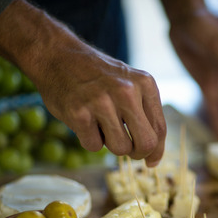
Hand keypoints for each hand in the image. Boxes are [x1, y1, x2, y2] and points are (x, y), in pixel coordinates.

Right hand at [0, 0, 165, 166]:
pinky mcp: (79, 113)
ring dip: (111, 145)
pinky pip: (94, 146)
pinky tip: (85, 121)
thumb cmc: (98, 77)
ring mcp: (102, 102)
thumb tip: (154, 159)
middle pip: (146, 144)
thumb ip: (145, 115)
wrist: (58, 56)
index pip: (159, 129)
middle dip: (137, 153)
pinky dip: (89, 140)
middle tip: (127, 149)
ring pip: (120, 149)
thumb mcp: (130, 84)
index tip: (151, 161)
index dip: (156, 151)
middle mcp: (126, 91)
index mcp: (144, 83)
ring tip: (102, 126)